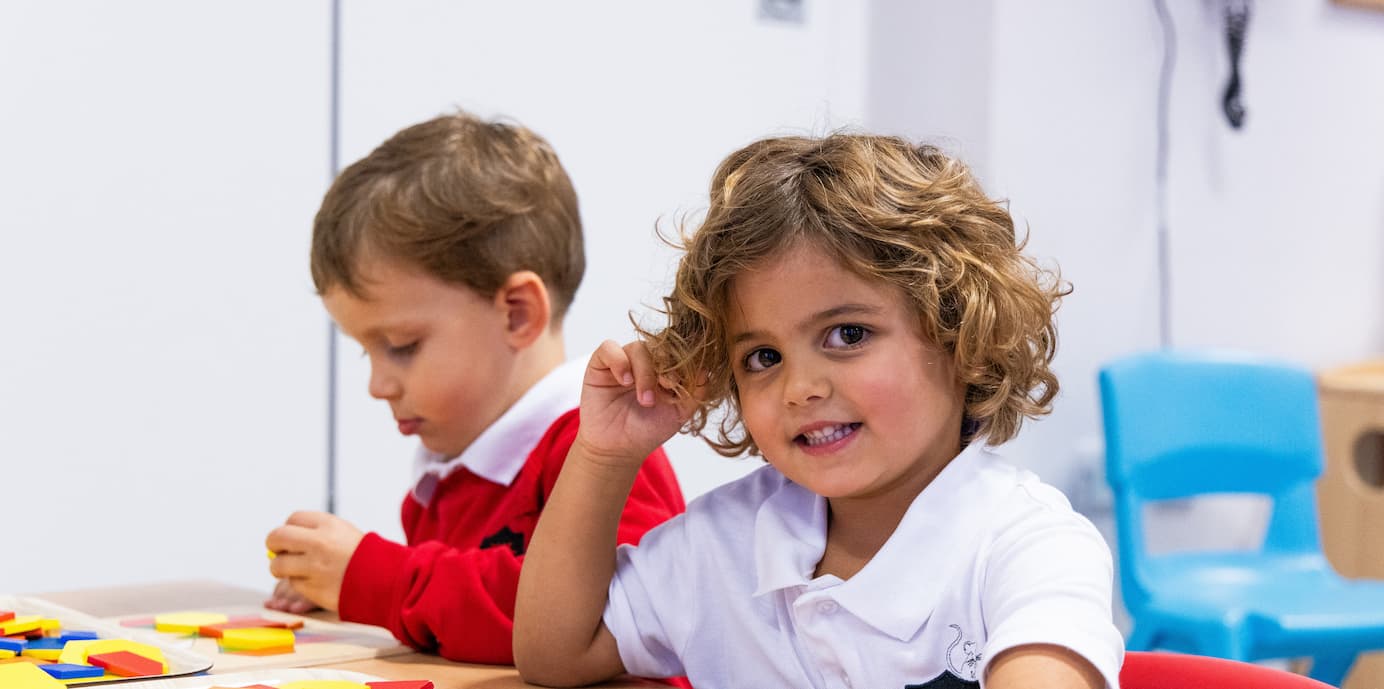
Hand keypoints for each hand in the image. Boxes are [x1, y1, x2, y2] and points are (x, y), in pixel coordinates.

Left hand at [264, 511, 364, 611]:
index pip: (292, 519)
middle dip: (274, 545)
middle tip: (280, 551)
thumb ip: (314, 532)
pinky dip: (299, 583)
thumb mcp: (343, 532)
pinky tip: (315, 581)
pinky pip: (293, 584)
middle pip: (277, 537)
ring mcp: (314, 567)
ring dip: (281, 568)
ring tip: (294, 570)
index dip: (290, 529)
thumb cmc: (363, 555)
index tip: (294, 537)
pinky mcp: (312, 588)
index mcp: (328, 524)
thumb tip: (279, 541)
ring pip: (278, 565)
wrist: (386, 580)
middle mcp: (318, 543)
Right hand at [574, 340, 693, 466]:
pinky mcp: (600, 363)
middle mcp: (645, 361)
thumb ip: (696, 392)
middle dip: (666, 365)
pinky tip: (624, 381)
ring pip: (638, 348)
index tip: (680, 384)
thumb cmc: (648, 430)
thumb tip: (706, 369)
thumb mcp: (680, 413)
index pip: (677, 352)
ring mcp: (623, 360)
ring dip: (645, 372)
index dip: (682, 363)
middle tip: (668, 386)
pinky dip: (619, 362)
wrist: (619, 449)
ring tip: (645, 399)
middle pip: (660, 347)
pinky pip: (609, 348)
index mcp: (665, 369)